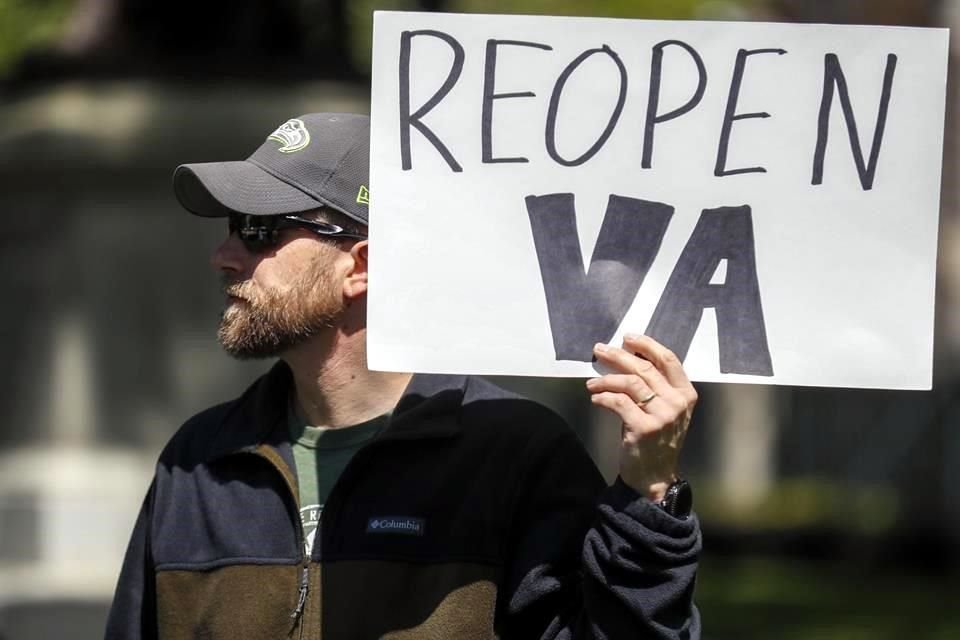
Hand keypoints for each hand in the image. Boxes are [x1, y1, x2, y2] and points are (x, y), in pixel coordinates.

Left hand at [586, 334, 696, 501]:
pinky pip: (618, 402)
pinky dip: (603, 397)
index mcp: (686, 393)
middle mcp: (677, 402)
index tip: (627, 338)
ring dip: (606, 379)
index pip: (669, 360)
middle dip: (619, 355)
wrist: (655, 476)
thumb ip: (655, 386)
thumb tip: (627, 356)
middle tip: (599, 350)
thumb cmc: (657, 439)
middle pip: (645, 368)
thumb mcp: (664, 410)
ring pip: (630, 383)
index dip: (647, 345)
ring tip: (592, 383)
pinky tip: (596, 398)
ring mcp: (662, 416)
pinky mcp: (644, 428)